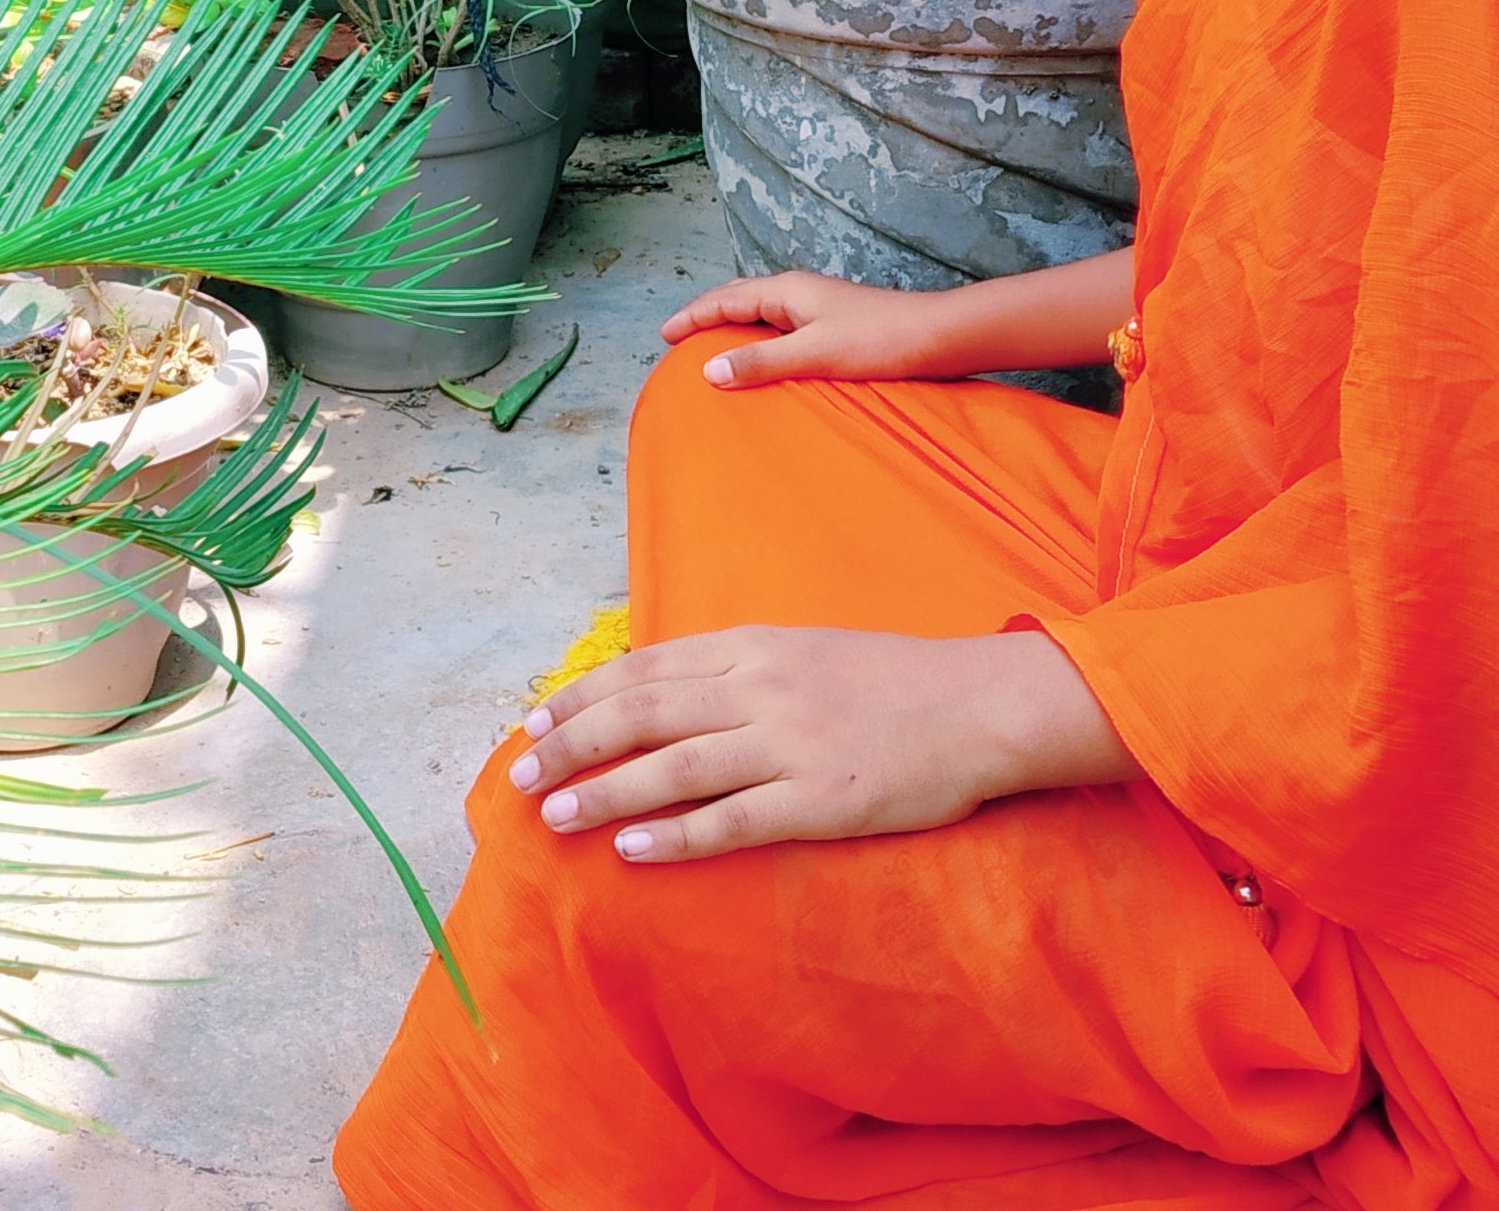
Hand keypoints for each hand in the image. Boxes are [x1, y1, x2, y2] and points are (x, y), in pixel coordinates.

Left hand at [507, 624, 1130, 864]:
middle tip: (520, 775)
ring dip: (603, 792)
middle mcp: (760, 689)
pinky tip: (630, 851)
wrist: (978, 707)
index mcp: (753, 647)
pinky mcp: (818, 800)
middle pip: (642, 713)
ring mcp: (788, 745)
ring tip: (554, 815)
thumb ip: (739, 668)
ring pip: (672, 768)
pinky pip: (731, 821)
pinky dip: (673, 836)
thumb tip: (667, 691)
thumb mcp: (805, 651)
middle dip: (571, 743)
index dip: (582, 695)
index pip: (645, 668)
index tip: (534, 720)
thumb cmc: (893, 681)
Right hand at [656, 270, 962, 386]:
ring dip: (734, 327)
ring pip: (762, 313)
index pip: (725, 298)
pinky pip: (782, 328)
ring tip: (713, 349)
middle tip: (679, 338)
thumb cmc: (881, 340)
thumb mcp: (814, 354)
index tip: (664, 334)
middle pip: (740, 299)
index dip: (693, 316)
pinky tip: (765, 361)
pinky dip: (760, 340)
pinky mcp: (835, 325)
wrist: (940, 336)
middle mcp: (800, 292)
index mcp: (788, 290)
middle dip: (707, 316)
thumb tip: (709, 371)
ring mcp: (819, 307)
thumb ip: (761, 363)